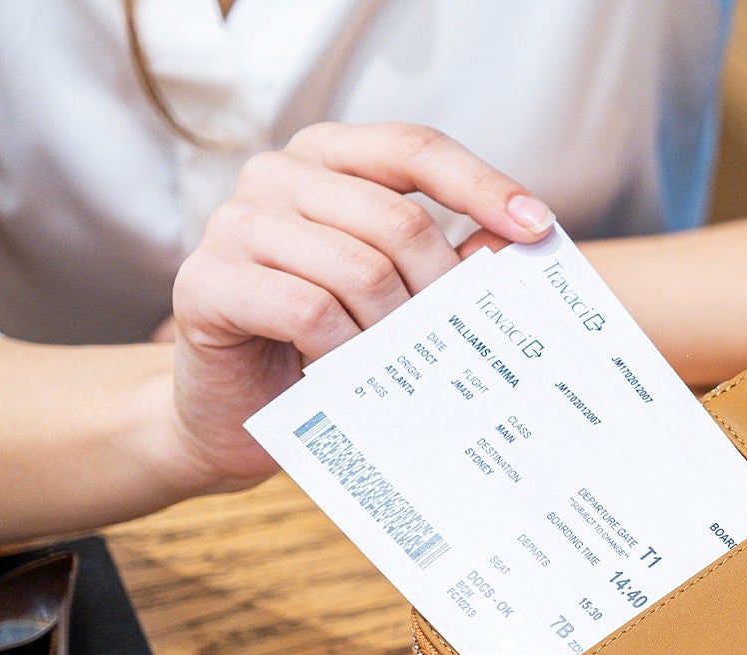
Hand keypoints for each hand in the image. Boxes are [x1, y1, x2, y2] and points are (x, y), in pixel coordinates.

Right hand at [164, 122, 554, 491]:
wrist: (233, 414)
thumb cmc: (320, 346)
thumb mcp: (395, 294)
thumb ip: (448, 259)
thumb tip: (522, 236)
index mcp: (326, 157)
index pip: (416, 148)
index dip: (482, 185)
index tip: (539, 229)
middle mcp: (276, 175)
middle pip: (396, 219)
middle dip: (438, 290)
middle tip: (448, 342)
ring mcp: (234, 223)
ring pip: (359, 269)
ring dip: (392, 331)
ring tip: (397, 366)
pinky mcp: (206, 282)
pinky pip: (309, 311)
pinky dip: (344, 351)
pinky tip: (346, 374)